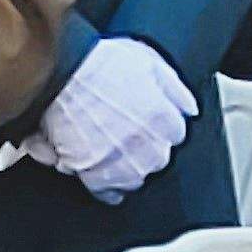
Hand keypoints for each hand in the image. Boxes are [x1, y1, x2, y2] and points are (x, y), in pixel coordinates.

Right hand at [30, 38, 200, 200]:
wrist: (61, 72)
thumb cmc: (99, 63)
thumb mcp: (147, 61)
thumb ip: (174, 88)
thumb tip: (190, 108)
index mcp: (162, 118)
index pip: (176, 134)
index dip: (161, 126)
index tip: (151, 122)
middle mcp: (146, 144)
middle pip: (158, 158)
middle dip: (148, 148)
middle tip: (130, 134)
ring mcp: (120, 160)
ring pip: (136, 177)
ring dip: (129, 168)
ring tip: (116, 153)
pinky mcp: (92, 171)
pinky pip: (106, 190)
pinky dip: (106, 188)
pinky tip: (105, 181)